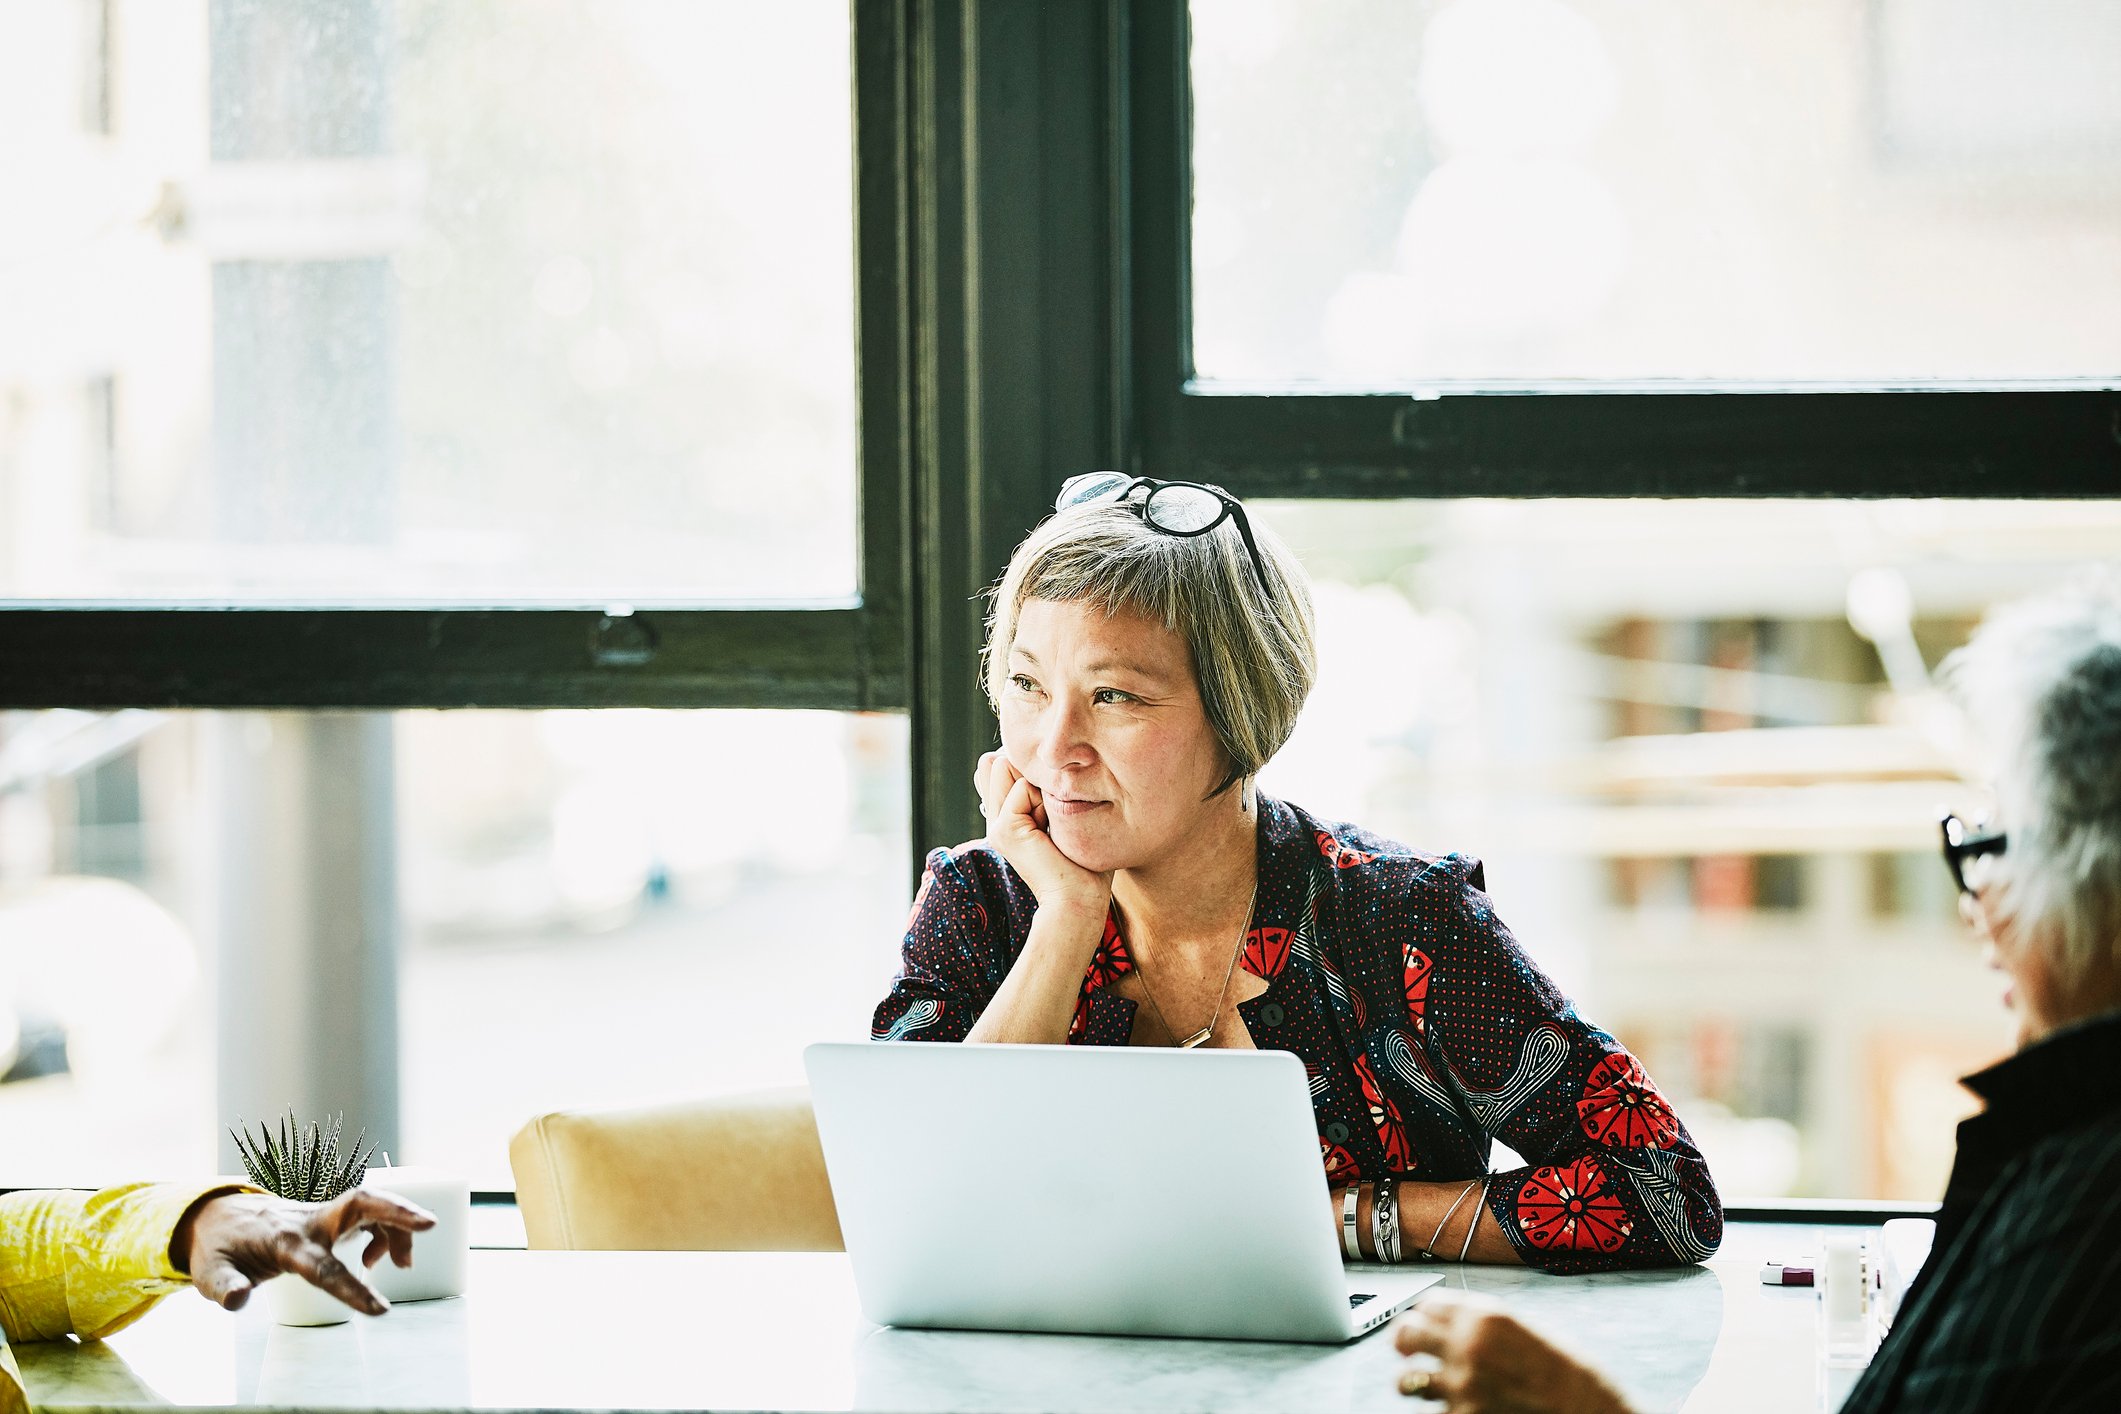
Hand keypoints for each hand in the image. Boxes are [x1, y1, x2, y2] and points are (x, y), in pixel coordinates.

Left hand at [174, 1187, 437, 1315]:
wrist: (219, 1217)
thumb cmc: (219, 1248)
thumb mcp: (209, 1271)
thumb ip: (223, 1286)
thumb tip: (236, 1299)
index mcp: (283, 1241)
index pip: (323, 1266)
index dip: (351, 1288)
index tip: (380, 1310)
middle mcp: (309, 1221)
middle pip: (361, 1203)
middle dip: (396, 1211)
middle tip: (430, 1223)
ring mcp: (322, 1214)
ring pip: (371, 1207)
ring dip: (396, 1229)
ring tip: (402, 1265)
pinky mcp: (330, 1215)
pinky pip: (370, 1215)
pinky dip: (385, 1233)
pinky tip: (375, 1260)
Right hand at [975, 750, 1111, 914]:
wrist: (1080, 898)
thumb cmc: (1084, 859)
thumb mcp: (1062, 811)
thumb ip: (1044, 786)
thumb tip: (1032, 756)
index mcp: (1007, 813)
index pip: (1002, 764)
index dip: (1030, 769)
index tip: (1053, 805)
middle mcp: (997, 816)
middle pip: (1003, 761)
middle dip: (1036, 776)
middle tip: (1053, 816)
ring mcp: (996, 823)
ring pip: (1009, 767)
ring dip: (1040, 788)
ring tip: (1052, 822)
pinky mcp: (1003, 828)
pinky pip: (1022, 786)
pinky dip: (1044, 801)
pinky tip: (1050, 831)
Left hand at [1392, 1291, 1631, 1412]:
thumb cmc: (1569, 1378)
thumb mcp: (1526, 1333)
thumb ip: (1485, 1328)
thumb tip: (1452, 1328)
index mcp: (1485, 1317)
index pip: (1428, 1304)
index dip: (1424, 1315)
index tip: (1423, 1325)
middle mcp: (1467, 1345)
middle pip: (1407, 1334)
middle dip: (1404, 1343)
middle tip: (1407, 1353)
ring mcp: (1461, 1386)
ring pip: (1406, 1382)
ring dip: (1413, 1385)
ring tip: (1423, 1387)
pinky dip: (1438, 1413)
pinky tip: (1451, 1410)